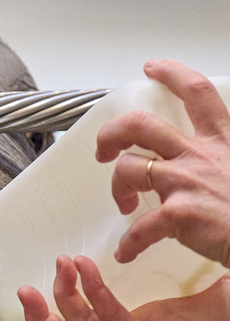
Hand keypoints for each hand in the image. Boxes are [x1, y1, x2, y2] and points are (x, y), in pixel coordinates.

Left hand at [97, 59, 229, 265]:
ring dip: (117, 188)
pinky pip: (138, 227)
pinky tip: (127, 252)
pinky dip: (129, 242)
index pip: (197, 93)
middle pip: (141, 125)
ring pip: (128, 169)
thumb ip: (224, 155)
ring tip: (123, 205)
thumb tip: (212, 160)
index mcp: (222, 141)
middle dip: (112, 133)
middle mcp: (200, 155)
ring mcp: (186, 182)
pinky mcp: (177, 214)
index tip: (152, 68)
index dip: (172, 73)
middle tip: (103, 150)